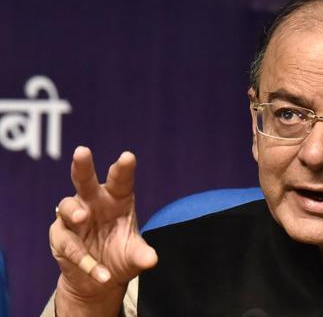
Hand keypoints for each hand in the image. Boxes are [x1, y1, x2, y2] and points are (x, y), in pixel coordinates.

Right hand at [49, 146, 156, 315]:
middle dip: (82, 166)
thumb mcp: (134, 256)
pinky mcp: (60, 236)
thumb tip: (152, 259)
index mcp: (117, 199)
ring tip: (82, 218)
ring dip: (74, 211)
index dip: (123, 168)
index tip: (128, 157)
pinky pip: (68, 244)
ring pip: (68, 207)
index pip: (121, 180)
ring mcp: (73, 218)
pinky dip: (83, 258)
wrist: (99, 281)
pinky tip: (100, 273)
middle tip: (82, 151)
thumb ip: (141, 254)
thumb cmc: (120, 255)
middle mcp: (94, 202)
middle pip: (85, 180)